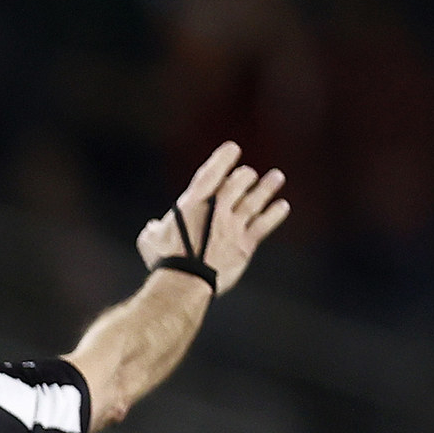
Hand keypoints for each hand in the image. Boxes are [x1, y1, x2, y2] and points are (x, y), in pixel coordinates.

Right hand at [137, 143, 288, 295]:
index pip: (212, 172)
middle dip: (245, 176)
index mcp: (193, 204)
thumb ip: (155, 229)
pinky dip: (274, 214)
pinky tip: (282, 206)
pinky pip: (264, 224)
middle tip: (248, 175)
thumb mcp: (151, 239)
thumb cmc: (164, 261)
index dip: (224, 158)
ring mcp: (233, 225)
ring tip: (277, 177)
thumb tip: (153, 227)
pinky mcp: (245, 244)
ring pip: (255, 200)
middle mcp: (217, 209)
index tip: (233, 148)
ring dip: (267, 187)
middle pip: (238, 182)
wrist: (183, 283)